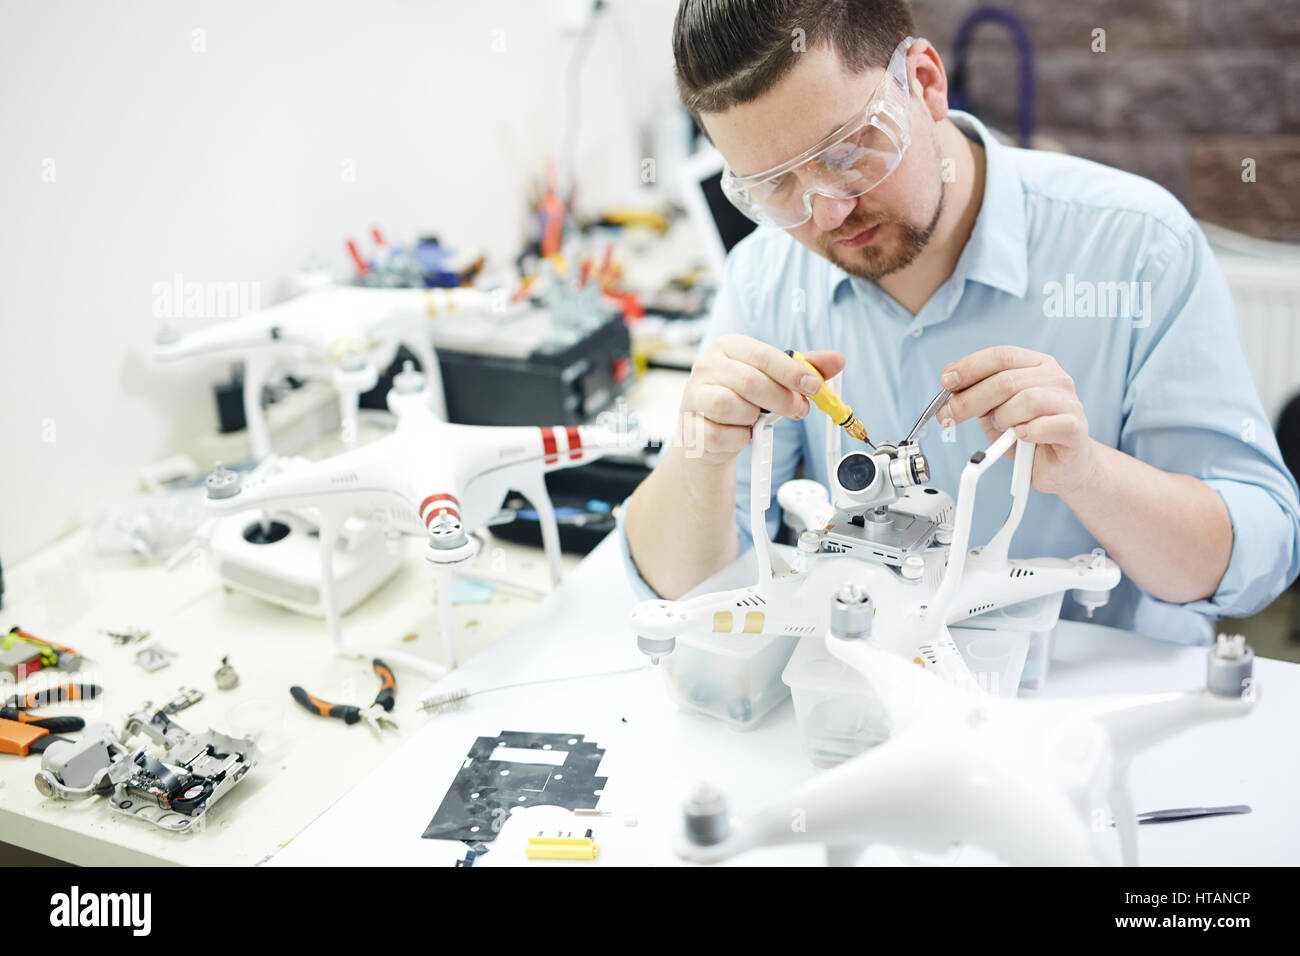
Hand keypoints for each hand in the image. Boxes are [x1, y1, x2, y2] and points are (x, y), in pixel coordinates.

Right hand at [678, 335, 844, 464]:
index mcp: (728, 347)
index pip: (763, 355)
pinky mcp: (689, 426)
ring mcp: (693, 396)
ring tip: (755, 420)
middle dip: (782, 400)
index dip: (792, 372)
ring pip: (731, 407)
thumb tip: (838, 360)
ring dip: (753, 419)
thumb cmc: (744, 399)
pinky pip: (721, 435)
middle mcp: (706, 366)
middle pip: (750, 381)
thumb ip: (805, 369)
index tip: (814, 387)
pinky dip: (738, 439)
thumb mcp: (775, 379)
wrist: (710, 432)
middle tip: (799, 410)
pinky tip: (739, 434)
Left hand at [937, 345, 1095, 496]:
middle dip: (971, 399)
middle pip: (1007, 380)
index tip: (946, 382)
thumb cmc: (1028, 436)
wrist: (1061, 465)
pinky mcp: (1075, 428)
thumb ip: (976, 396)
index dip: (970, 367)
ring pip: (1027, 400)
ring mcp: (1069, 401)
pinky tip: (1021, 437)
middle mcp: (1055, 378)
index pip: (1000, 355)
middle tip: (950, 416)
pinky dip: (1027, 432)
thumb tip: (949, 387)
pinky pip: (1045, 425)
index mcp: (1035, 365)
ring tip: (1003, 430)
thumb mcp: (994, 412)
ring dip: (1004, 418)